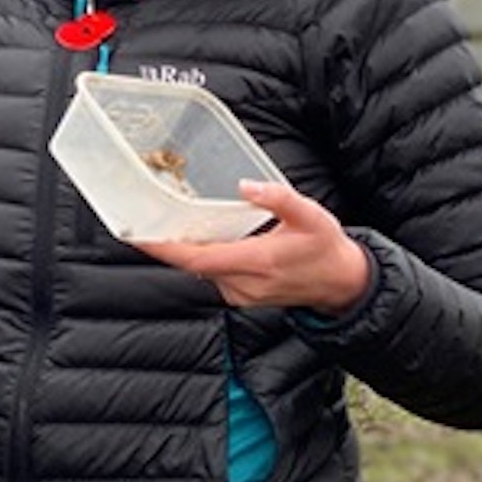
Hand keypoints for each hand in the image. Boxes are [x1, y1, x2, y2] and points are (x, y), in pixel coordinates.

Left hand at [133, 180, 369, 314]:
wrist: (341, 283)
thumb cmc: (325, 247)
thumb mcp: (310, 215)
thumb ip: (279, 198)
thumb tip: (247, 186)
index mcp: (257, 261)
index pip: (198, 259)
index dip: (166, 248)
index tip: (140, 235)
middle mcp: (244, 283)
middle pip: (192, 265)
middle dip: (167, 244)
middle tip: (144, 219)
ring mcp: (241, 294)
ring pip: (200, 271)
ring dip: (185, 250)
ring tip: (169, 223)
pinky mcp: (240, 296)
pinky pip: (212, 275)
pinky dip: (202, 258)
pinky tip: (202, 239)